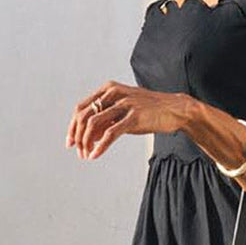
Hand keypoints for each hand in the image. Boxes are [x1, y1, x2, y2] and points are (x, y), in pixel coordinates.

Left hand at [67, 83, 188, 159]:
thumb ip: (107, 120)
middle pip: (84, 116)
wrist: (174, 110)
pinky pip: (110, 133)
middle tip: (78, 152)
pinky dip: (100, 146)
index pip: (81, 108)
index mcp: (108, 89)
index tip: (71, 142)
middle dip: (78, 136)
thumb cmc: (149, 111)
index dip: (72, 126)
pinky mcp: (133, 117)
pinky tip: (95, 155)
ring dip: (87, 142)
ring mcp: (124, 104)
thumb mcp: (124, 112)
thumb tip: (90, 137)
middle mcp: (113, 93)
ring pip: (93, 124)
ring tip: (87, 155)